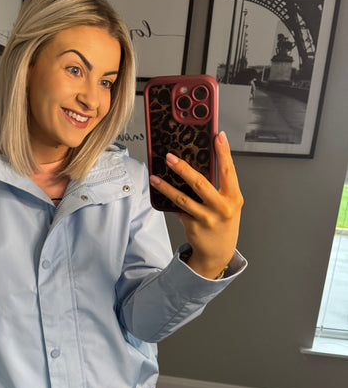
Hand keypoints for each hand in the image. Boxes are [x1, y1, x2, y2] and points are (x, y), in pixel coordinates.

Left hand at [149, 131, 242, 278]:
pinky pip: (178, 210)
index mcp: (234, 197)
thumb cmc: (223, 222)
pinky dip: (169, 200)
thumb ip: (219, 187)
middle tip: (169, 157)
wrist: (218, 252)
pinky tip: (160, 192)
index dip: (223, 152)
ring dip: (166, 187)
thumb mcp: (228, 204)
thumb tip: (198, 165)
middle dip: (183, 168)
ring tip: (155, 177)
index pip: (228, 170)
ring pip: (182, 199)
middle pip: (200, 183)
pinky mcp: (193, 226)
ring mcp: (207, 218)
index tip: (217, 135)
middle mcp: (222, 207)